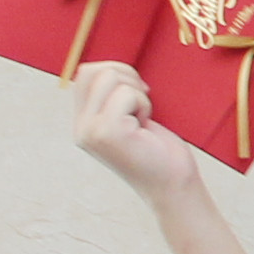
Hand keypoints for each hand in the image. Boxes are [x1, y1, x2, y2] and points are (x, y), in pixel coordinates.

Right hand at [69, 59, 200, 201]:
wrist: (173, 185)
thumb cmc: (158, 151)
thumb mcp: (128, 120)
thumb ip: (111, 98)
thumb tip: (111, 68)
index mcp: (83, 122)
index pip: (85, 74)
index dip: (117, 71)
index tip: (138, 92)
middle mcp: (81, 127)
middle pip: (95, 71)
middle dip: (128, 77)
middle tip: (143, 105)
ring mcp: (90, 130)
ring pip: (111, 78)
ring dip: (138, 94)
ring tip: (143, 120)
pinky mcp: (107, 132)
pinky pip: (127, 94)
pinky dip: (144, 105)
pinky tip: (146, 127)